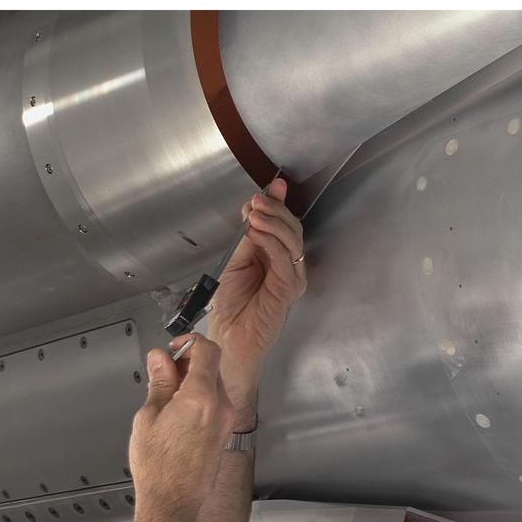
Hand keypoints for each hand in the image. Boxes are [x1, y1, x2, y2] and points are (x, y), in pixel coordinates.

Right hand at [128, 334, 236, 519]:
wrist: (173, 502)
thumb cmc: (159, 468)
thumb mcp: (148, 416)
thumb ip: (159, 382)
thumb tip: (159, 360)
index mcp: (201, 397)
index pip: (207, 350)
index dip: (189, 342)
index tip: (173, 348)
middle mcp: (220, 407)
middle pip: (212, 366)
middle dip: (189, 361)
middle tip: (164, 370)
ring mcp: (225, 421)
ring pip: (214, 384)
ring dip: (193, 379)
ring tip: (167, 393)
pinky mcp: (223, 433)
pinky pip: (215, 403)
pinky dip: (199, 397)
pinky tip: (177, 410)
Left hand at [207, 177, 307, 414]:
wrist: (229, 335)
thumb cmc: (230, 303)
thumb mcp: (235, 259)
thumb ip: (247, 235)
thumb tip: (254, 205)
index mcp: (276, 254)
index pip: (283, 223)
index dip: (278, 203)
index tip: (272, 186)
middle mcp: (288, 264)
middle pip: (292, 228)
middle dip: (275, 210)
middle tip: (256, 201)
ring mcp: (292, 276)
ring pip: (292, 240)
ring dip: (273, 222)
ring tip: (254, 214)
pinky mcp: (289, 289)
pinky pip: (285, 259)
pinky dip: (272, 242)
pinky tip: (257, 233)